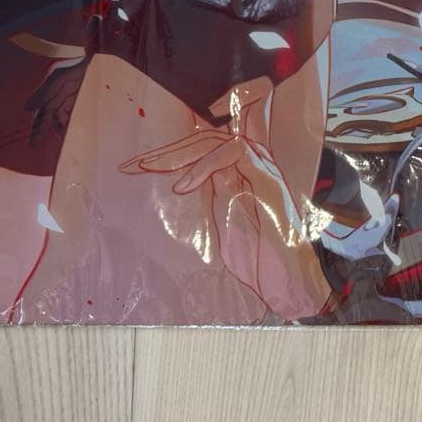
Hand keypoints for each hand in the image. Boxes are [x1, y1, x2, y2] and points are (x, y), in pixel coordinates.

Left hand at [120, 77, 329, 318]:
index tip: (133, 168)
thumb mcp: (225, 223)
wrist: (289, 280)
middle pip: (205, 141)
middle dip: (166, 151)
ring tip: (150, 168)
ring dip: (180, 153)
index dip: (167, 155)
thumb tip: (187, 179)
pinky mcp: (269, 178)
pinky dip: (205, 166)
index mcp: (241, 175)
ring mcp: (263, 169)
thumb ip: (215, 196)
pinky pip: (235, 154)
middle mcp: (253, 166)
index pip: (202, 151)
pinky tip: (182, 186)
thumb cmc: (260, 260)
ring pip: (218, 141)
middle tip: (132, 166)